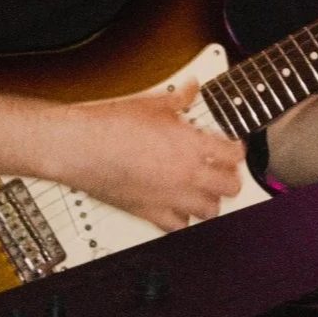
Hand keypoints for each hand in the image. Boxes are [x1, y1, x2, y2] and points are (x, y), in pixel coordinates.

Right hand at [55, 79, 244, 231]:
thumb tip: (191, 88)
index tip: (232, 147)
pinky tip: (180, 209)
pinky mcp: (150, 214)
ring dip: (211, 201)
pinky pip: (179, 228)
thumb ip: (179, 98)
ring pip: (210, 212)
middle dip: (230, 178)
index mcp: (191, 145)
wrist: (81, 146)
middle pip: (230, 187)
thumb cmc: (111, 125)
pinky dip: (184, 221)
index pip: (233, 154)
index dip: (236, 149)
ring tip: (205, 190)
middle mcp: (186, 175)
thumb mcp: (152, 103)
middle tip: (223, 170)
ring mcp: (170, 198)